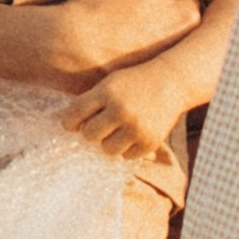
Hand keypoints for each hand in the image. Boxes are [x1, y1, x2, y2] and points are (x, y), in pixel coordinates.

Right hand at [31, 0, 200, 85]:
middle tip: (136, 9)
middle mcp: (182, 50)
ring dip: (150, 36)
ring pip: (163, 45)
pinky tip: (115, 50)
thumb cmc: (98, 6)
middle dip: (165, 14)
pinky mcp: (141, 89)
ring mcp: (161, 72)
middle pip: (179, 24)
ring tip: (123, 29)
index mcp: (187, 19)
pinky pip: (145, 66)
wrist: (64, 50)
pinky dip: (135, 58)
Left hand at [67, 55, 187, 167]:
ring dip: (109, 142)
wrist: (171, 82)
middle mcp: (120, 110)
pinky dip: (127, 148)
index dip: (70, 122)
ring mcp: (136, 127)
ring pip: (107, 149)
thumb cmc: (134, 83)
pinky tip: (134, 133)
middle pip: (89, 135)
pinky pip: (126, 156)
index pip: (75, 114)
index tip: (72, 124)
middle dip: (92, 132)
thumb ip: (91, 101)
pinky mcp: (149, 142)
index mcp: (107, 92)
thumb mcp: (111, 83)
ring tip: (118, 130)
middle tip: (101, 125)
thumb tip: (66, 126)